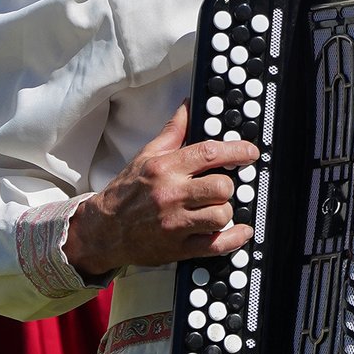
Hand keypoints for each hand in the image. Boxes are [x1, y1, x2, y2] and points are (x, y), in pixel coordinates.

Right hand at [63, 105, 258, 276]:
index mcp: (165, 168)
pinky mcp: (178, 248)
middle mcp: (171, 194)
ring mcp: (175, 223)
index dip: (237, 151)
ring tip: (218, 208)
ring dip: (226, 211)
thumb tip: (188, 106)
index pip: (209, 153)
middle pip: (221, 186)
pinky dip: (234, 238)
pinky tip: (240, 231)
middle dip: (228, 185)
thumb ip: (174, 131)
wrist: (103, 229)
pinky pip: (216, 244)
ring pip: (221, 215)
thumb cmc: (127, 191)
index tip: (249, 153)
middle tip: (223, 186)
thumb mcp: (147, 155)